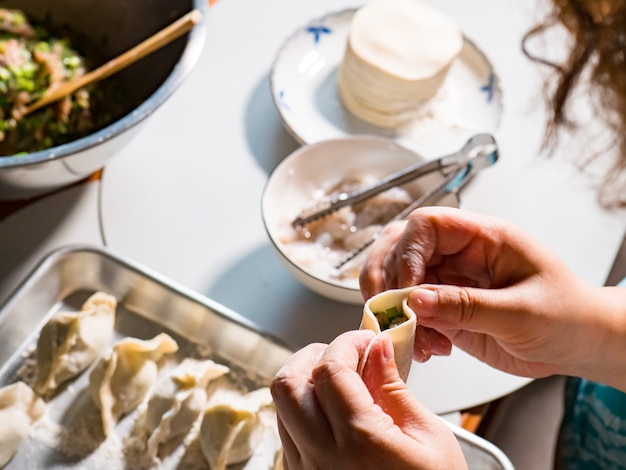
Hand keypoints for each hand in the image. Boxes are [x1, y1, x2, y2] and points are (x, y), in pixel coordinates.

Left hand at [270, 330, 466, 469]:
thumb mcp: (430, 438)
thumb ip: (395, 387)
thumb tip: (379, 348)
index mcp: (359, 441)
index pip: (329, 369)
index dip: (346, 342)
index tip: (365, 338)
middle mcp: (321, 457)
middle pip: (287, 384)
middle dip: (312, 356)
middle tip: (342, 354)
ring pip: (281, 407)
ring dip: (305, 382)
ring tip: (339, 380)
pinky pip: (287, 433)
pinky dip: (303, 410)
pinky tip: (332, 411)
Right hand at [360, 206, 625, 384]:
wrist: (579, 343)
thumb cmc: (567, 314)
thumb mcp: (522, 312)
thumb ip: (467, 306)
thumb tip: (416, 300)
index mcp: (482, 237)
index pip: (426, 224)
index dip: (407, 252)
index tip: (407, 289)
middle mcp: (458, 254)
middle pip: (397, 247)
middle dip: (385, 279)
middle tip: (390, 312)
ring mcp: (448, 281)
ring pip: (396, 280)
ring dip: (393, 310)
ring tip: (415, 338)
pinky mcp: (444, 308)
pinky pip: (410, 312)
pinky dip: (408, 330)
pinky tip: (428, 347)